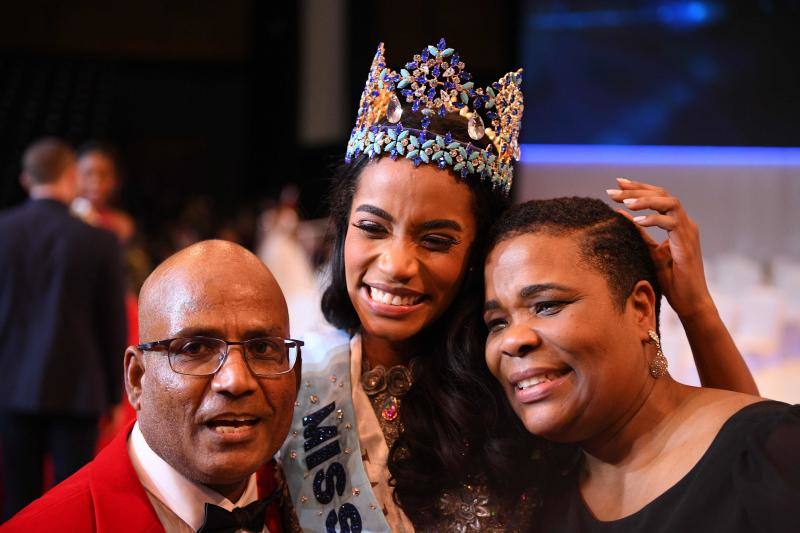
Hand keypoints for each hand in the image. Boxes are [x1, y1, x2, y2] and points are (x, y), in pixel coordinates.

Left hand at [606, 177, 714, 320]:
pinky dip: (654, 219)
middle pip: (662, 194)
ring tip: (625, 202)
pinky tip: (637, 221)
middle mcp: (684, 223)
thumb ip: (638, 232)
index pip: (658, 196)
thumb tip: (619, 214)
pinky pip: (671, 223)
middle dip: (636, 189)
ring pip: (670, 203)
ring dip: (646, 200)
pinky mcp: (687, 244)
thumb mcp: (649, 251)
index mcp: (676, 223)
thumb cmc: (672, 279)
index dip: (638, 188)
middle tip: (612, 189)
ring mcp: (688, 232)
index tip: (617, 183)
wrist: (690, 302)